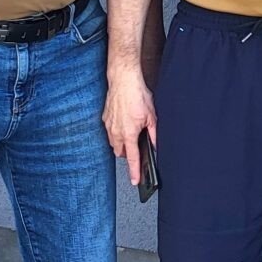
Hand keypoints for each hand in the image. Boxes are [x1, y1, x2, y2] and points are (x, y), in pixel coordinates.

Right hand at [103, 67, 157, 185]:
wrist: (123, 80)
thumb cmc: (137, 95)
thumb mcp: (152, 116)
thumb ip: (154, 134)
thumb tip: (157, 145)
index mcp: (129, 134)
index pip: (132, 158)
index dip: (135, 171)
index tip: (135, 181)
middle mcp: (116, 132)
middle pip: (120, 152)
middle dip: (127, 154)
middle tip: (136, 148)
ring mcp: (108, 125)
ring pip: (113, 143)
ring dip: (121, 143)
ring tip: (131, 134)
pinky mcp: (104, 119)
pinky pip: (109, 132)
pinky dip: (116, 133)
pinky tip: (124, 124)